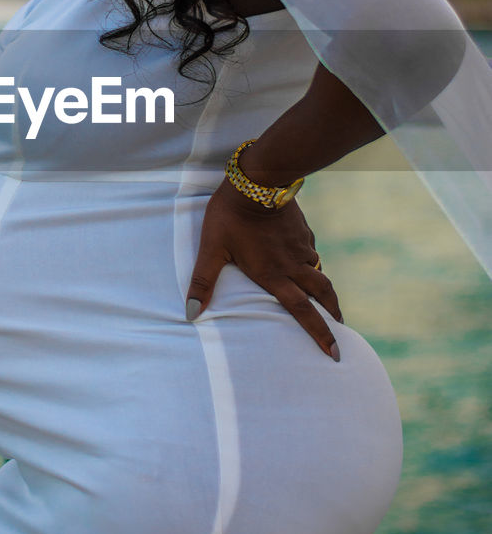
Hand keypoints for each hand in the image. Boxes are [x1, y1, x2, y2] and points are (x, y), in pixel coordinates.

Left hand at [186, 178, 343, 360]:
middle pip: (323, 295)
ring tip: (324, 299)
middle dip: (333, 314)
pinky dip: (311, 262)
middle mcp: (292, 265)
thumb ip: (202, 282)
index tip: (335, 353)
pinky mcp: (303, 230)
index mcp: (273, 275)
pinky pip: (311, 251)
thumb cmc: (229, 216)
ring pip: (318, 272)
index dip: (320, 334)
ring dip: (323, 289)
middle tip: (341, 330)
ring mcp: (300, 246)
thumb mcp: (211, 250)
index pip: (302, 311)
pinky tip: (305, 261)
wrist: (257, 180)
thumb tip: (191, 313)